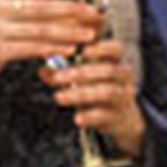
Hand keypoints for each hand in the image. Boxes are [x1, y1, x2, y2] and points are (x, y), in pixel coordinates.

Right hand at [0, 0, 98, 105]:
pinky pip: (31, 48)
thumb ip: (32, 7)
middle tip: (93, 13)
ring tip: (88, 34)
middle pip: (41, 6)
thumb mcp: (5, 13)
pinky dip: (52, 48)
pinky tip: (69, 49)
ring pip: (39, 29)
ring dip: (68, 31)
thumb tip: (70, 5)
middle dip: (71, 9)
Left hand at [38, 34, 146, 158]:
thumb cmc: (97, 89)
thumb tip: (43, 70)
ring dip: (81, 94)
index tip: (82, 50)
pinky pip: (105, 115)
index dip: (102, 48)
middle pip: (109, 70)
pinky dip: (90, 117)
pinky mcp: (118, 117)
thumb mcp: (83, 78)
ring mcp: (124, 97)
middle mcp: (124, 78)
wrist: (120, 118)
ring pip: (107, 92)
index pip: (117, 48)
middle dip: (81, 72)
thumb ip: (64, 72)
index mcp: (117, 61)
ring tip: (58, 97)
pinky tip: (76, 118)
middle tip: (57, 77)